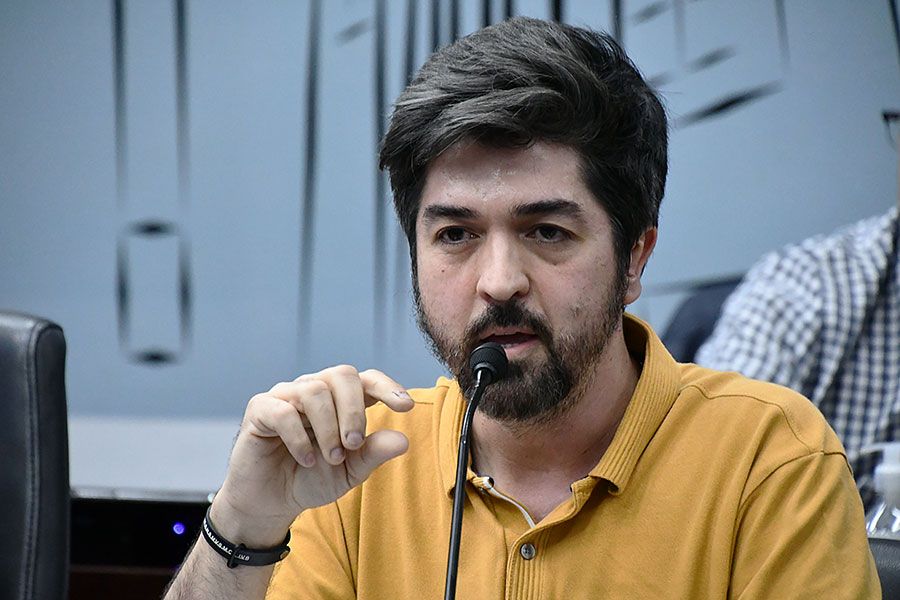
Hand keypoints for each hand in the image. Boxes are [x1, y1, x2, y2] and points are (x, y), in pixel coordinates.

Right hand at [210, 365, 413, 545]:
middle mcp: (315, 389)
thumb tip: (403, 440)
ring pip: (314, 390)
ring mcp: (286, 395)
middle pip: (342, 375)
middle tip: (353, 445)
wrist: (272, 501)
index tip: (406, 407)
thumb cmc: (312, 479)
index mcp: (340, 400)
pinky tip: (307, 460)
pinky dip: (300, 438)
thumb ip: (373, 454)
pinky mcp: (261, 408)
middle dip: (354, 411)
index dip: (387, 387)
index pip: (366, 379)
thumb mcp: (349, 472)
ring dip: (327, 428)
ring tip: (330, 458)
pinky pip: (284, 411)